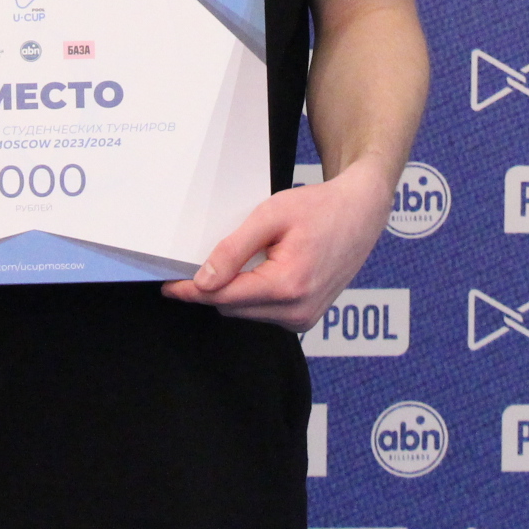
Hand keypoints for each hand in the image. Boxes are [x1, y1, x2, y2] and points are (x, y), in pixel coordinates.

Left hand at [161, 159, 394, 330]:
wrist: (361, 213)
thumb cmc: (320, 208)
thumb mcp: (270, 216)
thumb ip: (234, 250)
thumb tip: (203, 281)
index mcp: (288, 286)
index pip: (223, 296)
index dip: (190, 291)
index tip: (167, 287)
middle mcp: (298, 311)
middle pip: (231, 307)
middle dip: (213, 286)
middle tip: (202, 259)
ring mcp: (304, 319)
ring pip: (245, 312)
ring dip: (235, 289)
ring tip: (251, 254)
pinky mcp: (306, 319)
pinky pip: (263, 312)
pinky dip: (253, 293)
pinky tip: (263, 267)